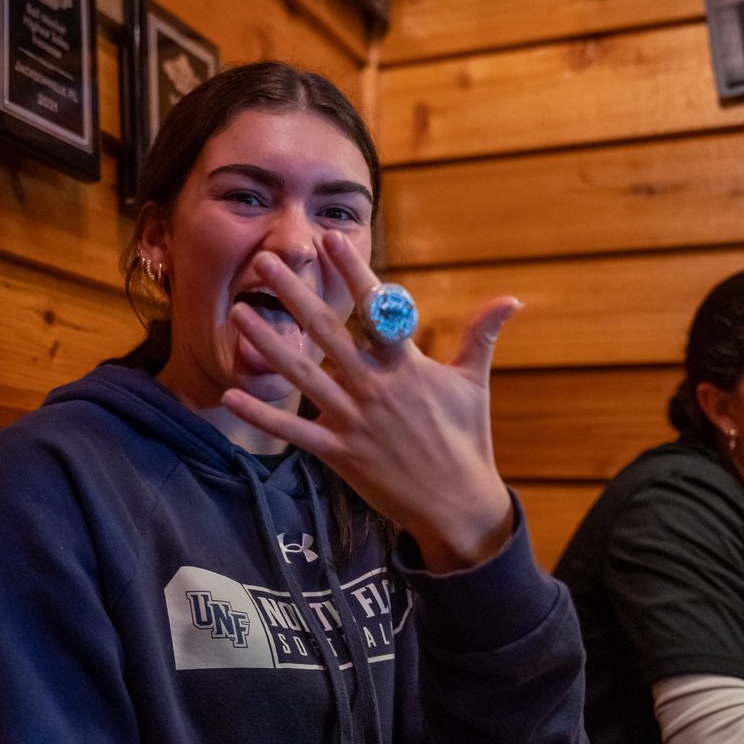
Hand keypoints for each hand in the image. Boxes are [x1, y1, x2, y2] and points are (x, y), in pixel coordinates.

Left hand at [221, 231, 518, 572]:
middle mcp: (376, 387)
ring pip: (303, 375)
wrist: (457, 504)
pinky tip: (231, 395)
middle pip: (328, 332)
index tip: (332, 238)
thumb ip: (481, 336)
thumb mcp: (474, 383)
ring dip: (268, 342)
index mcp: (407, 366)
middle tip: (267, 260)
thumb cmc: (466, 439)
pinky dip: (262, 414)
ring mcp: (354, 420)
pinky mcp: (338, 452)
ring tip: (239, 311)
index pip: (376, 308)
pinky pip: (293, 430)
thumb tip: (512, 298)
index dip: (353, 272)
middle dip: (296, 294)